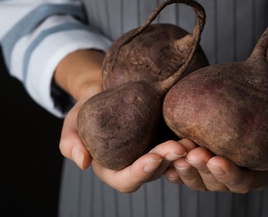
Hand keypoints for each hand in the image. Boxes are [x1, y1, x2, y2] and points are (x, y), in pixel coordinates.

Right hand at [58, 83, 192, 192]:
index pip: (126, 180)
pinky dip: (188, 143)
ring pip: (171, 162)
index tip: (152, 158)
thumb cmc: (87, 107)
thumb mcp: (72, 123)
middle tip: (180, 147)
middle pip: (154, 172)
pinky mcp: (164, 138)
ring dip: (183, 155)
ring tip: (193, 142)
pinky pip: (179, 146)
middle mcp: (135, 165)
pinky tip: (197, 134)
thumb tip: (83, 163)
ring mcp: (152, 152)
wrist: (106, 88)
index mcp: (112, 169)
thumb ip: (70, 143)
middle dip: (168, 161)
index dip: (140, 173)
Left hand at [165, 132, 267, 192]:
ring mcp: (209, 171)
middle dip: (202, 169)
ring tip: (177, 153)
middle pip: (214, 182)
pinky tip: (166, 159)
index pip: (241, 181)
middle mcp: (229, 177)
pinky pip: (180, 171)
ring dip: (185, 169)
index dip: (227, 174)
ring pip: (195, 179)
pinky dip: (172, 168)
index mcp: (253, 174)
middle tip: (193, 153)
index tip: (216, 160)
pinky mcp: (193, 161)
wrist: (248, 97)